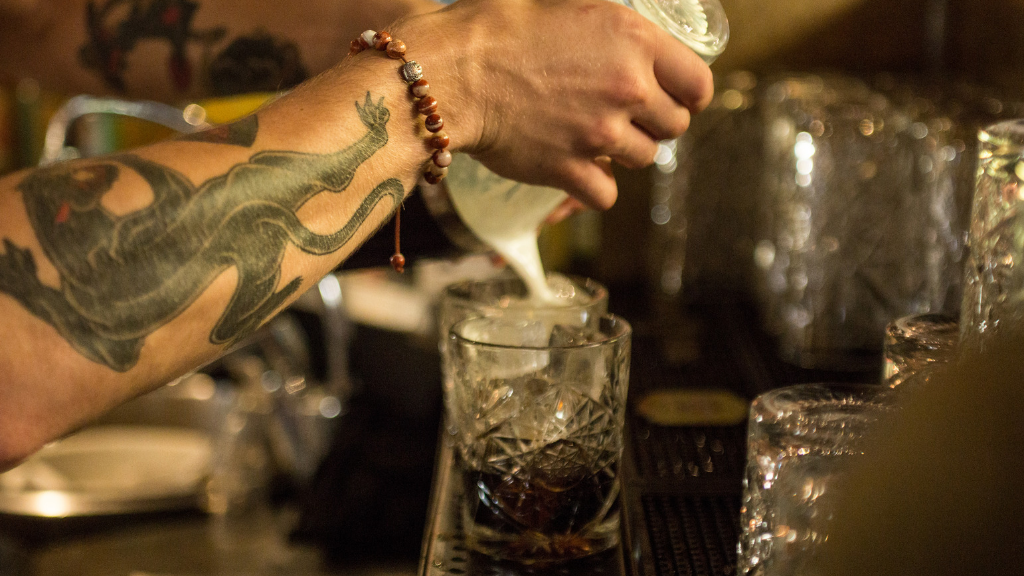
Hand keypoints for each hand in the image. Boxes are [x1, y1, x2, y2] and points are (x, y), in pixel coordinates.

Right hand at [396, 0, 713, 209]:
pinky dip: (594, 187)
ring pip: (644, 160)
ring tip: (597, 139)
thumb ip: (611, 26)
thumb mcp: (568, 3)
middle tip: (627, 118)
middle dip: (654, 124)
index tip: (679, 102)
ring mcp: (601, 133)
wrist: (453, 70)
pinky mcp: (570, 169)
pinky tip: (579, 170)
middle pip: (674, 126)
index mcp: (634, 40)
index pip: (698, 84)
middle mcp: (627, 87)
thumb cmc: (499, 26)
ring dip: (625, 153)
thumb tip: (622, 36)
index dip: (691, 96)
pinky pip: (606, 194)